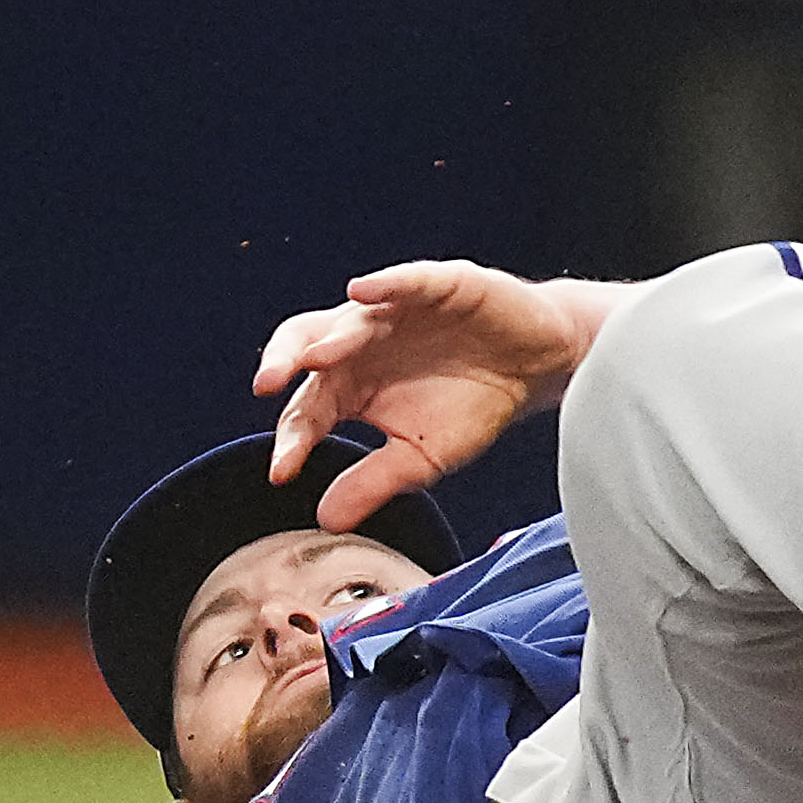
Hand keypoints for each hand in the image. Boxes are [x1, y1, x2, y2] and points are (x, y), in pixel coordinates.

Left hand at [252, 262, 635, 532]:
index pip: (306, 409)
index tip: (282, 472)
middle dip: (282, 362)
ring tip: (314, 358)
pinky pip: (403, 281)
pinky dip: (383, 284)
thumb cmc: (473, 406)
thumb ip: (372, 483)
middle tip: (266, 387)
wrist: (536, 367)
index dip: (292, 439)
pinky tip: (361, 290)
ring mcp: (394, 311)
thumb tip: (325, 521)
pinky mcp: (437, 286)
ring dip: (332, 335)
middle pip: (307, 345)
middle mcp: (361, 344)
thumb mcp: (420, 458)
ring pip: (351, 317)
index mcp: (349, 385)